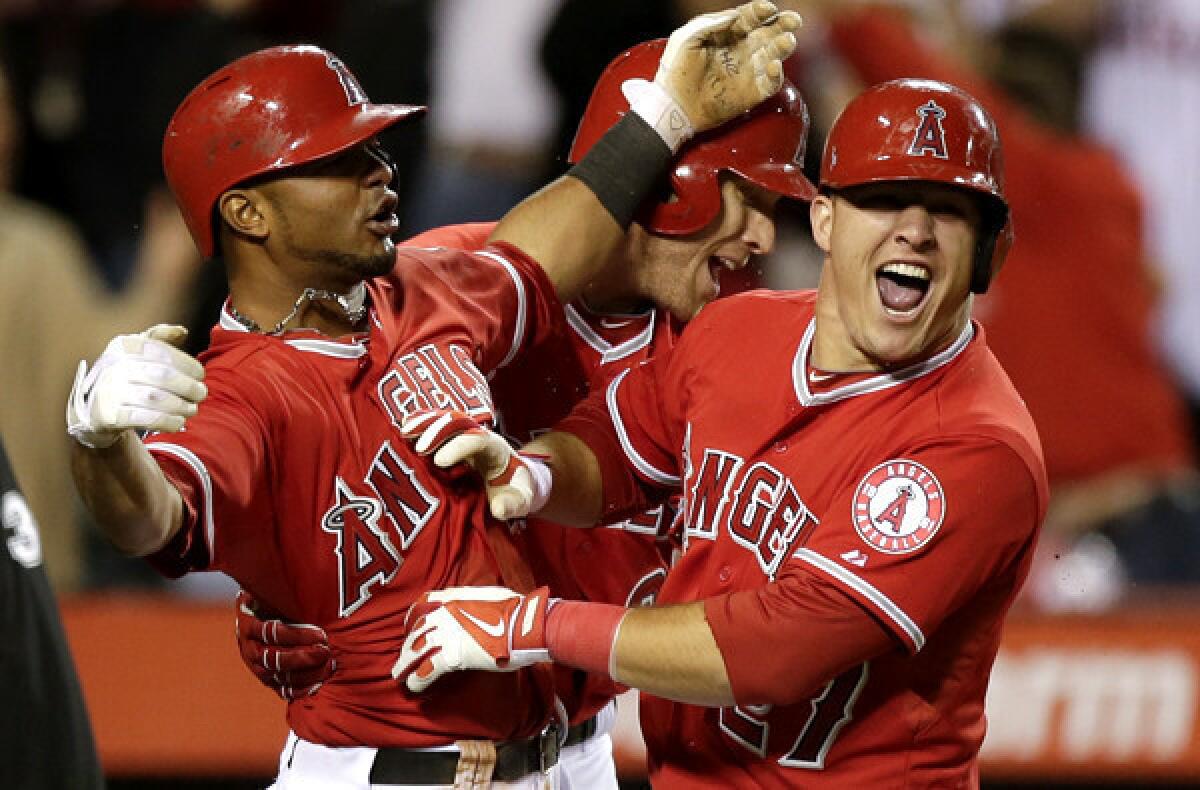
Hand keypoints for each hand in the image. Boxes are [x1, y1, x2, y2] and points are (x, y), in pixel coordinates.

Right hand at [66, 324, 206, 448]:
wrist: (95, 410)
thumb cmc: (127, 377)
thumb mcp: (138, 352)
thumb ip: (160, 338)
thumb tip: (181, 332)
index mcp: (123, 346)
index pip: (161, 351)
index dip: (187, 364)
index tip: (200, 375)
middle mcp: (113, 366)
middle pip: (162, 375)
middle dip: (188, 386)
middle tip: (201, 394)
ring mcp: (108, 391)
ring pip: (155, 398)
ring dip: (180, 405)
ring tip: (191, 409)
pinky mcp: (108, 416)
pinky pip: (145, 419)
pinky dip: (167, 421)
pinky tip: (178, 421)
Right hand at [235, 591, 333, 699]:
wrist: (268, 607)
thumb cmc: (280, 592)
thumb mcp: (278, 585)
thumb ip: (287, 583)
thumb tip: (306, 558)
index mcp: (248, 619)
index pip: (269, 632)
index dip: (296, 634)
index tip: (321, 633)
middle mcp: (247, 644)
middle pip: (270, 657)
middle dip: (300, 657)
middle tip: (325, 652)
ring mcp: (254, 663)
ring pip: (275, 676)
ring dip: (303, 674)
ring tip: (327, 668)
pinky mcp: (266, 677)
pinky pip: (279, 688)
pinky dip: (298, 689)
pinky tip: (317, 687)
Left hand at [392, 586, 551, 692]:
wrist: (524, 624)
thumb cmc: (516, 609)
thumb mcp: (491, 595)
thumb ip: (474, 600)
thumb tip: (474, 608)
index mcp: (454, 597)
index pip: (423, 604)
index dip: (414, 618)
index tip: (411, 626)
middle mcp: (445, 612)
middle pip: (417, 629)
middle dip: (408, 644)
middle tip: (404, 656)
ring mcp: (446, 633)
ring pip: (415, 650)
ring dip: (406, 664)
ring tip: (399, 674)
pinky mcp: (451, 655)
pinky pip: (427, 669)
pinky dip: (418, 680)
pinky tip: (415, 687)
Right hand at [400, 409, 548, 519]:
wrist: (515, 483)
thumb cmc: (517, 490)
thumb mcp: (523, 501)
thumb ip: (513, 504)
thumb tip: (498, 509)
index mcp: (496, 448)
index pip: (478, 439)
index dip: (460, 446)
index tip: (441, 460)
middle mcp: (478, 436)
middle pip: (458, 423)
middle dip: (438, 431)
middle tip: (419, 448)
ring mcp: (463, 437)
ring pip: (443, 421)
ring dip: (424, 424)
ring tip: (403, 432)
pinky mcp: (450, 442)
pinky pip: (433, 429)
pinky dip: (418, 428)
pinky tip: (400, 432)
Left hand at [655, 0, 802, 132]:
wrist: (672, 107)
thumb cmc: (675, 71)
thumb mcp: (685, 39)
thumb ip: (709, 23)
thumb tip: (736, 15)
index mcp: (726, 35)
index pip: (749, 17)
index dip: (760, 11)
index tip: (767, 9)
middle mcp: (740, 51)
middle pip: (768, 33)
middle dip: (782, 24)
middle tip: (793, 20)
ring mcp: (747, 72)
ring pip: (774, 55)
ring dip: (784, 46)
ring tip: (787, 41)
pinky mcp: (751, 94)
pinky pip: (771, 83)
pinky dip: (777, 74)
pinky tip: (773, 66)